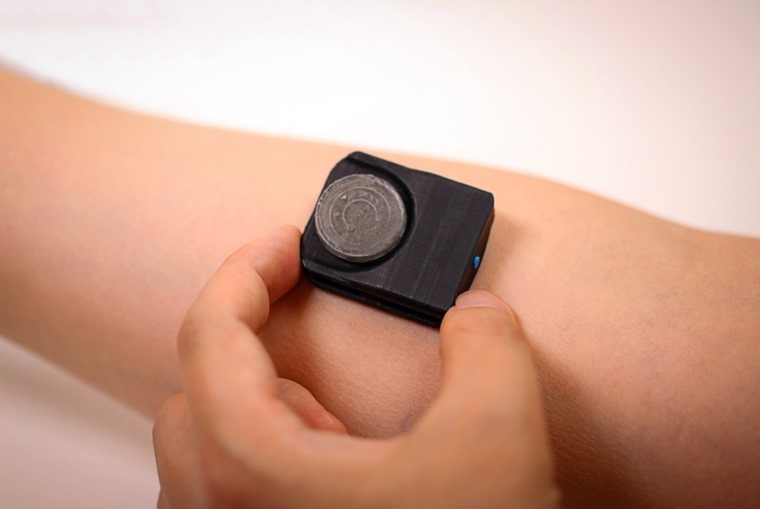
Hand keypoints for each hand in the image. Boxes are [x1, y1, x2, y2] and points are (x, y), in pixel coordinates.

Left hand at [153, 225, 558, 508]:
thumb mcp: (501, 434)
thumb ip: (489, 343)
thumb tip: (476, 312)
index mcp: (253, 471)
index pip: (209, 335)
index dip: (245, 269)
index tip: (285, 245)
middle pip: (196, 387)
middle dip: (252, 339)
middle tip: (306, 317)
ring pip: (208, 444)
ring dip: (261, 400)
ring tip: (326, 400)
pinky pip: (233, 489)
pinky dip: (273, 451)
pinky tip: (337, 460)